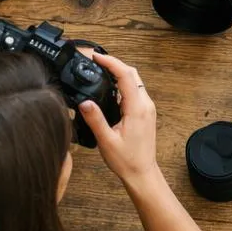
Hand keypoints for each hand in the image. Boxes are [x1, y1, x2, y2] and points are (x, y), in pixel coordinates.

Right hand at [77, 52, 159, 184]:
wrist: (142, 173)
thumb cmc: (126, 160)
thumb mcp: (106, 141)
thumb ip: (95, 120)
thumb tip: (84, 102)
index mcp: (137, 108)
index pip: (125, 76)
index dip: (111, 62)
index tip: (96, 57)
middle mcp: (145, 104)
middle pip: (132, 74)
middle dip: (114, 64)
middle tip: (96, 61)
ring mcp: (147, 108)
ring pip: (134, 81)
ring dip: (119, 73)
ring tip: (100, 71)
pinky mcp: (145, 112)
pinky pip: (135, 91)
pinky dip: (123, 84)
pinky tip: (109, 89)